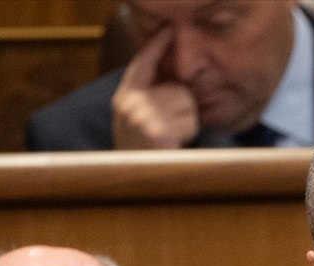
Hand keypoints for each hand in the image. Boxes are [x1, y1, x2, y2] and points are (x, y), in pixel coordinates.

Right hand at [111, 25, 200, 148]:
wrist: (133, 187)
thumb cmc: (141, 154)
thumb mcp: (136, 121)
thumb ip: (147, 97)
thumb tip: (177, 82)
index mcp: (123, 98)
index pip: (142, 64)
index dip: (157, 46)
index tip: (168, 30)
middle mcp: (130, 105)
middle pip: (177, 88)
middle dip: (182, 108)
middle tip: (169, 130)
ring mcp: (142, 118)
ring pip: (186, 102)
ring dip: (187, 121)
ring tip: (171, 138)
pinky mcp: (158, 132)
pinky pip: (190, 120)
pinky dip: (189, 133)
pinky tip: (175, 144)